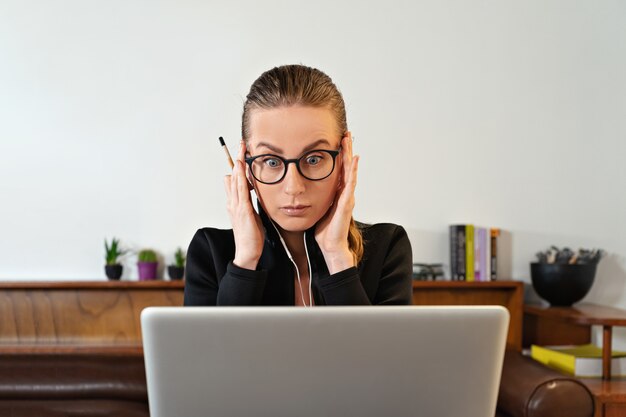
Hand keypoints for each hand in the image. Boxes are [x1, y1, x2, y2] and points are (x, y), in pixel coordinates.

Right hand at [224, 141, 263, 269]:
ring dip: (239, 166)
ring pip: (236, 181)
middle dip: (237, 159)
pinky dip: (241, 180)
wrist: (247, 252)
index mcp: (235, 203)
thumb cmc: (251, 235)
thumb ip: (247, 201)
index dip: (238, 165)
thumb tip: (247, 190)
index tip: (242, 152)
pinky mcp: (242, 211)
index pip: (235, 179)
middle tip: (241, 144)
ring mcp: (236, 206)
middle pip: (234, 176)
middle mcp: (233, 202)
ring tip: (241, 152)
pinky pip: (241, 192)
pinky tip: (242, 171)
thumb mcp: (250, 214)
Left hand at [314, 133, 358, 273]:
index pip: (339, 169)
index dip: (339, 155)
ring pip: (350, 171)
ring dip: (350, 155)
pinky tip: (354, 160)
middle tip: (345, 133)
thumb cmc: (323, 230)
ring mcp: (347, 197)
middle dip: (346, 149)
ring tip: (349, 140)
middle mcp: (344, 192)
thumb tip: (299, 187)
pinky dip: (352, 171)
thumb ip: (312, 196)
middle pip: (346, 166)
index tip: (337, 140)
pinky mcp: (347, 203)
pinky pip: (350, 184)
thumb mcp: (315, 207)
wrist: (330, 246)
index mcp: (336, 193)